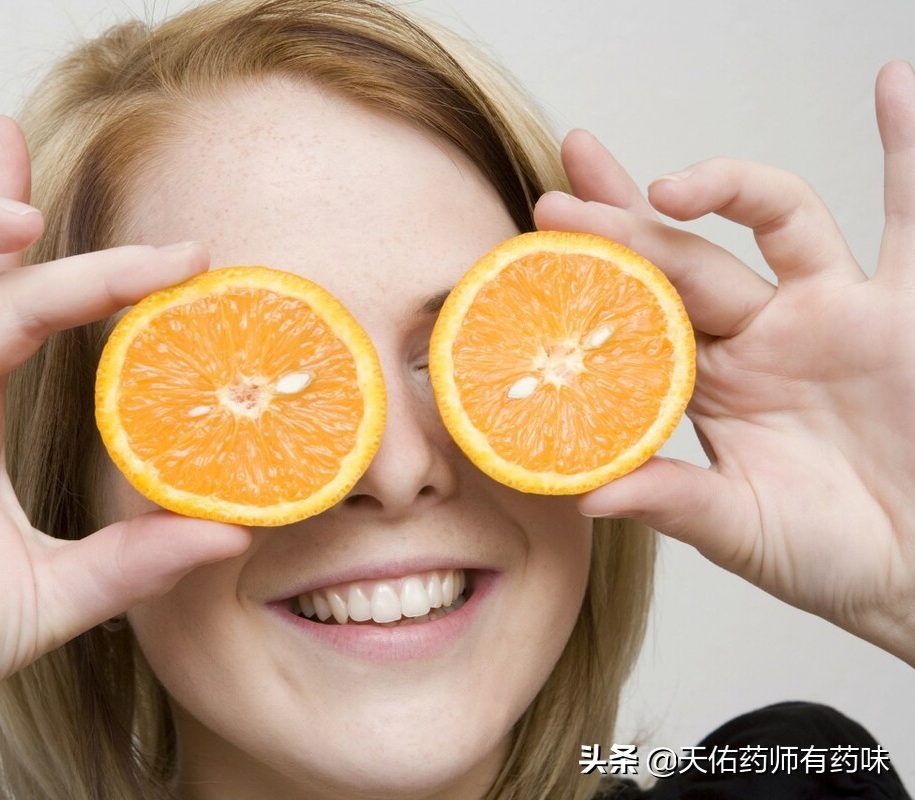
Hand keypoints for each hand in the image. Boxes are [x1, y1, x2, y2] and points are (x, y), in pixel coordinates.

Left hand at [534, 61, 914, 666]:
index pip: (634, 312)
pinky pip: (913, 215)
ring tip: (668, 185)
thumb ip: (675, 502)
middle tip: (559, 195)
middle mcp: (760, 335)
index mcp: (707, 384)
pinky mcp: (905, 308)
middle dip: (619, 223)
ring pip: (776, 219)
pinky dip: (907, 151)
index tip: (532, 246)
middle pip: (682, 255)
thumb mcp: (741, 530)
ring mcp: (830, 312)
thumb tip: (586, 494)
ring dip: (726, 186)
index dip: (588, 276)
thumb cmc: (831, 555)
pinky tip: (892, 86)